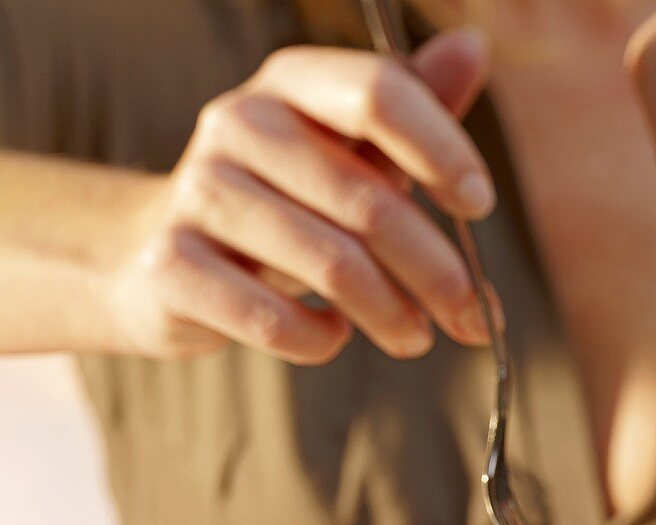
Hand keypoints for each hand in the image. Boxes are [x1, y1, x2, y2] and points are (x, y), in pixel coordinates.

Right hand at [109, 28, 498, 363]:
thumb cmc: (285, 206)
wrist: (169, 265)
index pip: (379, 93)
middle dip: (438, 273)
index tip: (479, 206)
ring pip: (332, 264)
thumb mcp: (348, 153)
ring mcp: (199, 193)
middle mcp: (238, 123)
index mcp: (292, 84)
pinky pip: (275, 319)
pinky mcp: (172, 267)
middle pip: (369, 201)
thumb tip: (473, 46)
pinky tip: (332, 335)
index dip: (442, 149)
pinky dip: (321, 339)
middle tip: (472, 317)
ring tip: (417, 339)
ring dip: (392, 315)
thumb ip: (412, 108)